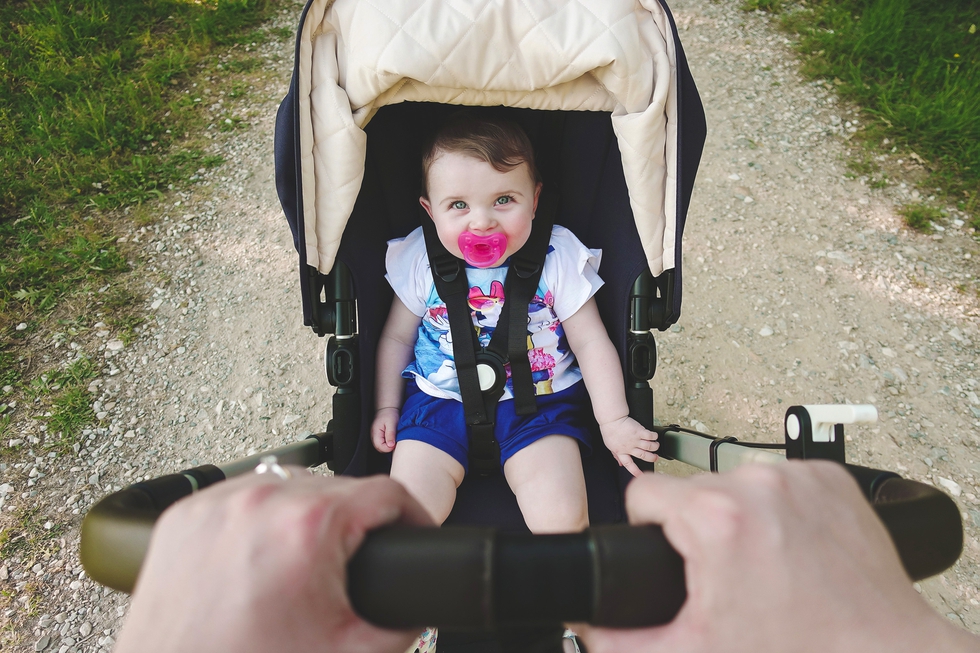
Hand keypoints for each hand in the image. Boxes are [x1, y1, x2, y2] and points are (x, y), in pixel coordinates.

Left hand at [115, 471, 432, 652]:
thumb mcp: (351, 652)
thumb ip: (404, 622)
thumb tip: (423, 601)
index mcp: (306, 526)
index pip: (386, 491)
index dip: (412, 514)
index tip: (410, 529)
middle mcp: (259, 502)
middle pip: (338, 488)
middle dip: (354, 524)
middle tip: (348, 568)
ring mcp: (217, 504)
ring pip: (290, 486)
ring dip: (307, 515)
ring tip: (302, 563)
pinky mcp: (186, 514)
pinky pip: (243, 496)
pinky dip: (260, 519)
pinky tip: (263, 555)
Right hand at [371, 407, 399, 452]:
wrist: (387, 409)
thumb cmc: (389, 414)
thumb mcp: (392, 423)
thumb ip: (390, 434)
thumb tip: (391, 446)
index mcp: (375, 433)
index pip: (380, 447)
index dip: (389, 448)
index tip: (395, 443)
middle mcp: (373, 436)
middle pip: (380, 449)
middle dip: (388, 448)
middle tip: (395, 441)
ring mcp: (375, 437)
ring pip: (381, 447)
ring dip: (388, 446)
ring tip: (394, 439)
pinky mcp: (378, 437)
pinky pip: (382, 444)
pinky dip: (387, 443)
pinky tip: (391, 439)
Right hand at [577, 462, 973, 652]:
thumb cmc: (801, 652)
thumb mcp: (693, 651)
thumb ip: (619, 641)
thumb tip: (585, 623)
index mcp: (716, 518)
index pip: (644, 492)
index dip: (646, 529)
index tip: (670, 555)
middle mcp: (757, 483)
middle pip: (694, 492)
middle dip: (700, 532)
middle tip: (729, 579)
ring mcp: (799, 476)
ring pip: (738, 486)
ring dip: (741, 519)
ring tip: (765, 567)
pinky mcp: (831, 478)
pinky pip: (782, 482)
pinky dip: (781, 511)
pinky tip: (793, 550)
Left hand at [598, 415, 658, 476]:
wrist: (611, 419)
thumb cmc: (610, 431)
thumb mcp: (610, 446)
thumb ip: (616, 455)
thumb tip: (620, 464)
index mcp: (621, 452)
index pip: (629, 465)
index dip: (635, 472)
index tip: (641, 476)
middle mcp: (629, 447)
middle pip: (644, 456)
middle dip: (652, 458)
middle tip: (656, 457)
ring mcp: (635, 439)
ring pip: (649, 447)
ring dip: (655, 447)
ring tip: (656, 445)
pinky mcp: (639, 431)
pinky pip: (650, 436)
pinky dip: (654, 436)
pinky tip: (654, 436)